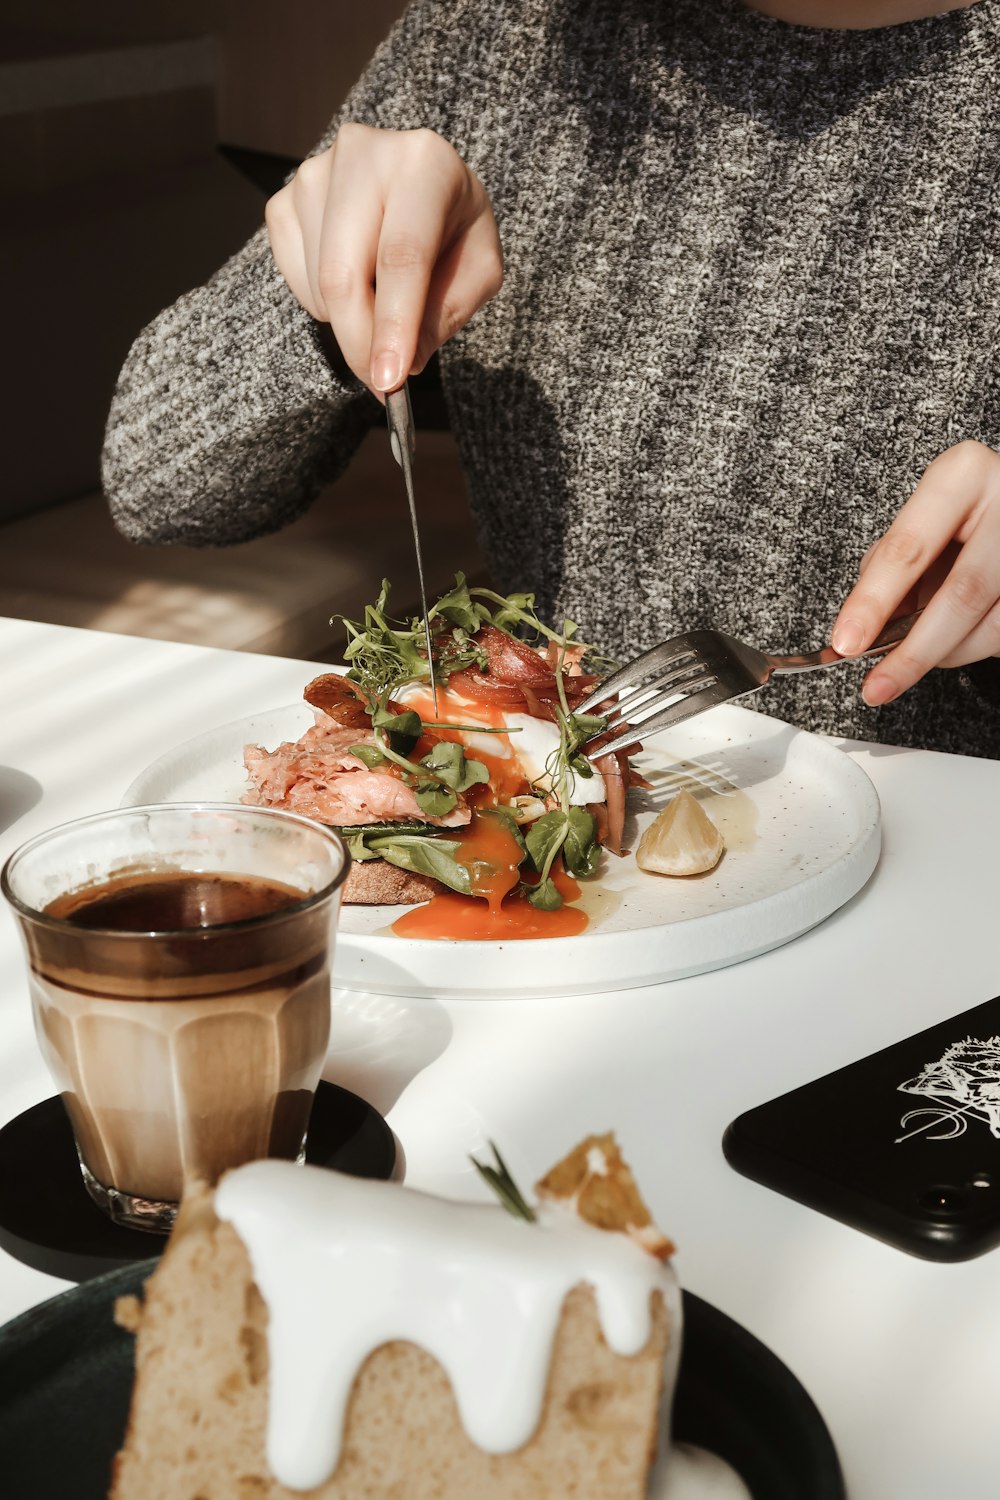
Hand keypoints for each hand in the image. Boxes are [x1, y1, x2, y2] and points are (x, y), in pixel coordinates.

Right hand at [266, 123, 502, 396]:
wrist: (418, 186)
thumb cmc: (453, 228)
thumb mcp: (477, 270)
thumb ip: (446, 313)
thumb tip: (404, 361)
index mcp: (423, 164)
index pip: (401, 256)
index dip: (393, 325)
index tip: (389, 379)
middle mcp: (362, 155)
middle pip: (343, 274)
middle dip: (360, 343)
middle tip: (380, 383)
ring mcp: (314, 175)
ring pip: (319, 284)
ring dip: (349, 323)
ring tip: (383, 307)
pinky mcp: (284, 201)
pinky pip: (295, 280)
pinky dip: (325, 305)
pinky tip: (356, 285)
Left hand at [831, 440, 999, 704]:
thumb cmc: (965, 511)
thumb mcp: (924, 519)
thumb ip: (894, 567)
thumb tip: (869, 631)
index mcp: (962, 476)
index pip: (908, 549)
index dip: (873, 602)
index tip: (847, 642)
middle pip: (960, 595)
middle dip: (913, 651)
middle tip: (878, 684)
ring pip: (992, 626)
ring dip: (947, 654)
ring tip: (918, 655)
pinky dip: (973, 647)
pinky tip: (956, 638)